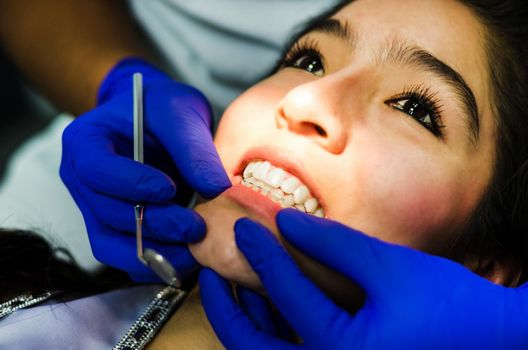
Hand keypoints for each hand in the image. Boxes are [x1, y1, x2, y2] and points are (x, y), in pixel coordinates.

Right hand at [60, 58, 230, 281]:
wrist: (155, 118)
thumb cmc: (162, 107)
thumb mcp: (181, 113)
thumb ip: (194, 150)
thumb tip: (218, 191)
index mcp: (85, 142)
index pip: (97, 169)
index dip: (131, 184)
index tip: (170, 189)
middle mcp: (82, 180)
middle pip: (109, 213)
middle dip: (156, 225)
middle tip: (197, 228)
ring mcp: (95, 208)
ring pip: (113, 245)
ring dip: (155, 253)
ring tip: (195, 253)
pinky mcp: (115, 229)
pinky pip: (127, 256)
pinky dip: (155, 262)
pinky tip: (187, 259)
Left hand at [200, 209, 527, 349]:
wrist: (493, 341)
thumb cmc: (448, 307)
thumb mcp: (390, 268)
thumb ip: (333, 244)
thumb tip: (287, 222)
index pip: (285, 292)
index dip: (261, 252)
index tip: (244, 227)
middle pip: (254, 346)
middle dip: (227, 309)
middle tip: (210, 277)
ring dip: (246, 321)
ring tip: (234, 285)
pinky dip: (273, 332)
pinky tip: (269, 304)